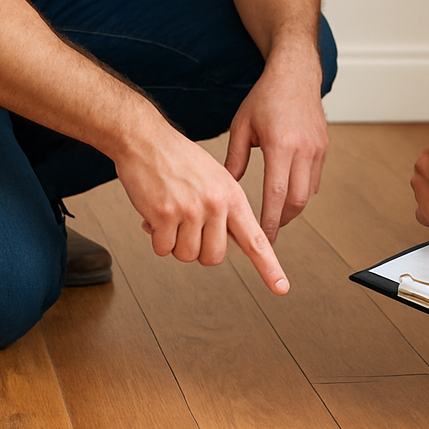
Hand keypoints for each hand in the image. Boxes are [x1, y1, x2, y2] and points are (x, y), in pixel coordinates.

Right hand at [114, 127, 289, 293]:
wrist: (146, 140)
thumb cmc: (180, 160)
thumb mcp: (216, 178)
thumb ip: (225, 210)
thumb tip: (228, 243)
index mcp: (232, 196)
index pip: (255, 239)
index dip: (268, 267)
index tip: (282, 287)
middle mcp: (215, 205)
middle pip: (214, 257)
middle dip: (199, 250)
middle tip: (188, 228)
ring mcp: (190, 210)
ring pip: (186, 256)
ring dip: (175, 244)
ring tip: (171, 216)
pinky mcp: (164, 215)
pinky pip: (163, 249)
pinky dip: (157, 240)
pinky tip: (155, 216)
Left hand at [223, 57, 328, 242]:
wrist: (295, 74)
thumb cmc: (266, 97)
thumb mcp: (242, 125)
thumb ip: (234, 158)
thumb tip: (227, 187)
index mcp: (280, 145)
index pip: (277, 194)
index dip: (270, 221)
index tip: (264, 239)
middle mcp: (303, 150)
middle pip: (297, 201)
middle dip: (282, 221)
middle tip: (268, 232)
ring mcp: (317, 149)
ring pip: (308, 193)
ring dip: (292, 208)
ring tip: (275, 214)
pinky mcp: (323, 147)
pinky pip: (314, 179)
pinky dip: (301, 191)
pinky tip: (287, 192)